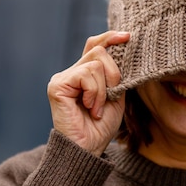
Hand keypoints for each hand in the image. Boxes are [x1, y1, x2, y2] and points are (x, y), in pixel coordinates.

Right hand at [47, 31, 129, 155]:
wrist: (88, 148)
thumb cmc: (101, 127)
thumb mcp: (116, 96)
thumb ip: (116, 74)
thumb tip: (124, 48)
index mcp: (84, 73)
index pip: (95, 45)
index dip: (110, 37)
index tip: (128, 36)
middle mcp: (71, 72)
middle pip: (99, 51)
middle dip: (113, 74)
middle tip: (110, 97)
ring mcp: (62, 78)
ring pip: (95, 63)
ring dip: (104, 90)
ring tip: (97, 109)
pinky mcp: (57, 85)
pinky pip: (86, 74)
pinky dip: (95, 93)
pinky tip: (90, 108)